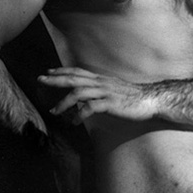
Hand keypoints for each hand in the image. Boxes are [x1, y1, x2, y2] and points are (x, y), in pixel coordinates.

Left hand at [38, 67, 155, 122]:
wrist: (152, 100)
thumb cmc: (134, 97)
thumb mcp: (114, 89)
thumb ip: (100, 90)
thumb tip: (87, 96)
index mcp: (102, 79)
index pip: (78, 72)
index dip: (62, 71)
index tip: (48, 71)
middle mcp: (101, 83)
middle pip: (74, 78)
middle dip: (55, 79)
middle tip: (40, 80)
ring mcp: (106, 93)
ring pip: (79, 93)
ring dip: (63, 102)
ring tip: (54, 111)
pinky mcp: (111, 104)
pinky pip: (90, 108)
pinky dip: (79, 115)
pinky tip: (74, 122)